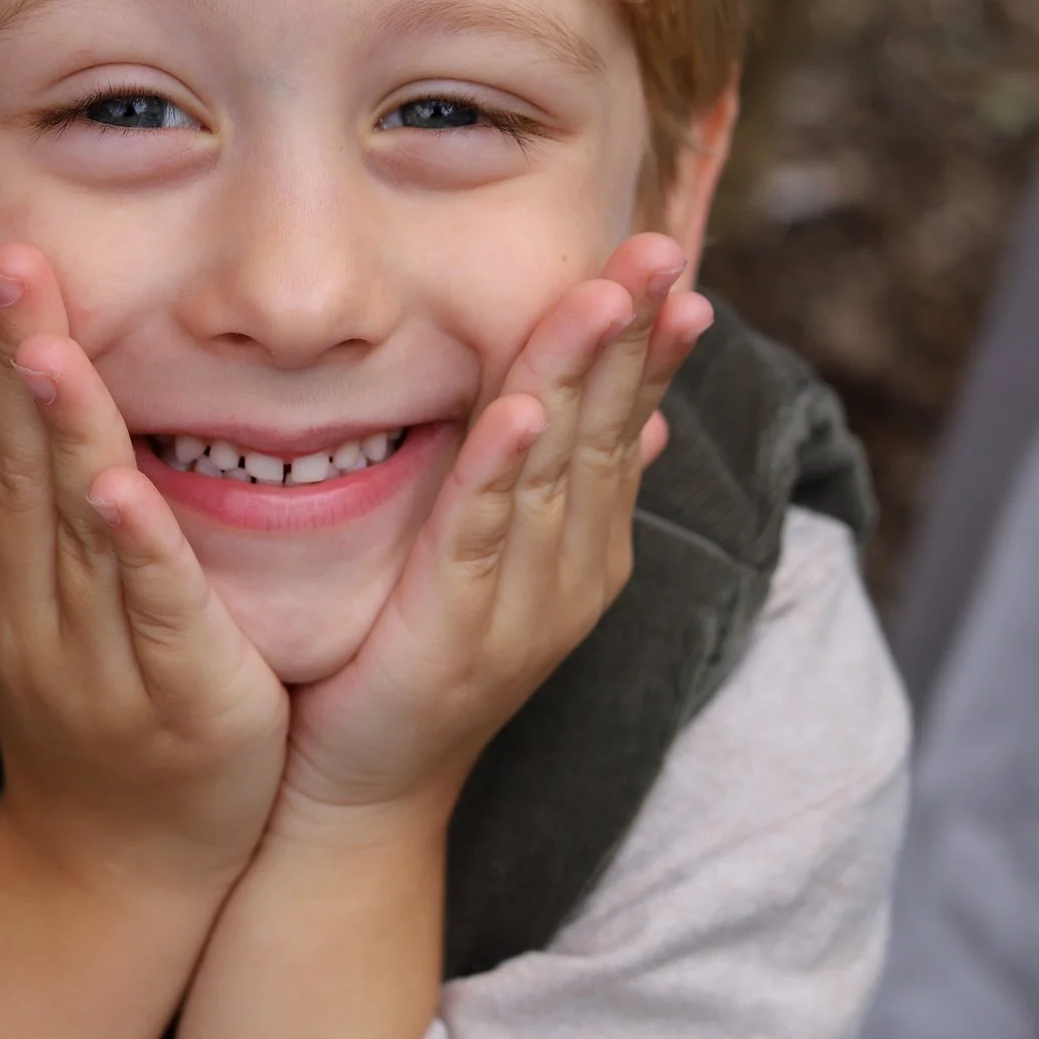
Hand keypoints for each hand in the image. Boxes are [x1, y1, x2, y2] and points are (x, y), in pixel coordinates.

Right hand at [0, 244, 289, 890]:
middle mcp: (32, 605)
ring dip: (56, 428)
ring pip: (72, 525)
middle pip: (7, 467)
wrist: (119, 863)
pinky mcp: (184, 690)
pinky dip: (136, 546)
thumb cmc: (75, 714)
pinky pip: (155, 607)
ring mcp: (101, 650)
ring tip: (42, 338)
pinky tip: (120, 484)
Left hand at [275, 233, 714, 832]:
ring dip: (580, 375)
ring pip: (556, 467)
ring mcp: (523, 605)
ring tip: (604, 295)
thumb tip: (643, 417)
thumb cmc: (417, 657)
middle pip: (607, 429)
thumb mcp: (503, 559)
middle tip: (658, 248)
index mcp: (587, 545)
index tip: (675, 265)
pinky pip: (481, 533)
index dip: (653, 345)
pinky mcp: (454, 630)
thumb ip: (560, 486)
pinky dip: (500, 468)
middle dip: (633, 335)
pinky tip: (519, 410)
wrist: (363, 789)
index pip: (627, 422)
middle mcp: (573, 570)